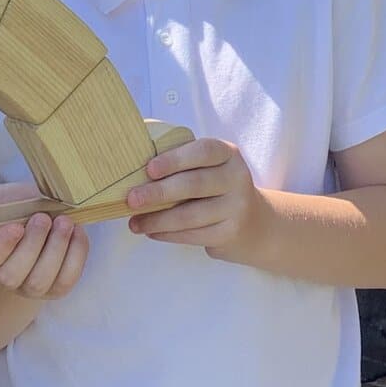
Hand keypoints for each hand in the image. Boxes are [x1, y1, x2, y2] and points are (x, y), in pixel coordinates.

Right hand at [0, 184, 87, 299]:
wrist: (41, 216)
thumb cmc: (10, 209)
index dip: (0, 248)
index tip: (14, 225)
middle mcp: (6, 279)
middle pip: (13, 276)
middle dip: (31, 246)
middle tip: (42, 218)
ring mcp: (32, 286)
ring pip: (41, 281)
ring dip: (55, 251)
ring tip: (63, 223)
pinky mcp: (58, 287)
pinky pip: (67, 280)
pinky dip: (76, 256)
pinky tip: (77, 231)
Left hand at [125, 138, 272, 259]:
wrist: (254, 222)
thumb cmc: (218, 188)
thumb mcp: (211, 168)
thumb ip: (184, 163)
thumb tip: (136, 170)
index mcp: (229, 155)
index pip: (203, 151)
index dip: (175, 159)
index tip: (149, 169)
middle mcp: (237, 179)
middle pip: (194, 184)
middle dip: (158, 192)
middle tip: (131, 199)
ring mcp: (236, 208)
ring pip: (189, 215)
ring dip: (157, 220)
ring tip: (134, 223)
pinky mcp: (230, 233)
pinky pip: (192, 235)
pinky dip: (167, 234)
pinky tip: (152, 232)